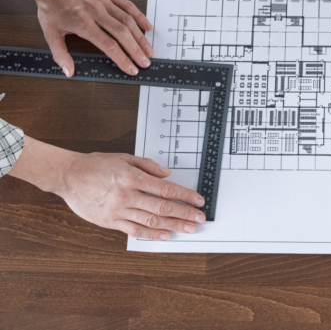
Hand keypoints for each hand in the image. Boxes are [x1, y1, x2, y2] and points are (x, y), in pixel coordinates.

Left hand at [33, 0, 153, 76]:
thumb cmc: (51, 6)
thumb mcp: (51, 33)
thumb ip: (60, 55)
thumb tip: (68, 72)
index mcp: (83, 24)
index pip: (109, 45)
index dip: (123, 59)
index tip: (132, 69)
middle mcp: (96, 12)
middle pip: (122, 34)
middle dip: (136, 50)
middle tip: (145, 62)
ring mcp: (104, 1)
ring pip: (128, 21)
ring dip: (140, 37)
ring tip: (149, 49)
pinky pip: (128, 5)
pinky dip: (139, 16)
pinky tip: (147, 27)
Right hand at [60, 151, 205, 239]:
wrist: (68, 176)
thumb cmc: (95, 165)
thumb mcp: (124, 157)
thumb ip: (148, 165)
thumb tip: (168, 174)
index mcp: (133, 178)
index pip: (166, 189)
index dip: (186, 196)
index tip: (198, 200)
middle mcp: (127, 195)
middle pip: (163, 207)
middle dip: (185, 214)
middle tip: (199, 218)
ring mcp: (118, 210)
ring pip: (151, 220)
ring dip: (173, 226)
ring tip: (188, 229)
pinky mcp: (110, 221)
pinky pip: (134, 230)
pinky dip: (151, 233)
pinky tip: (164, 235)